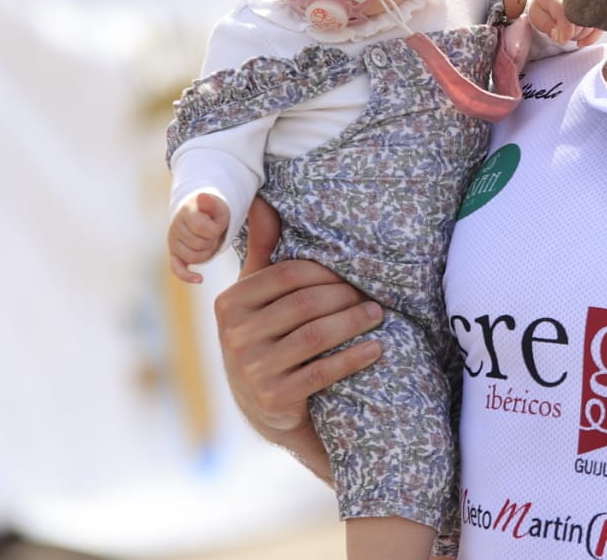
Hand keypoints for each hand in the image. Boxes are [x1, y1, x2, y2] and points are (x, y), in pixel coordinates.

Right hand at [168, 191, 230, 282]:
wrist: (201, 214)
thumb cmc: (212, 211)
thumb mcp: (217, 204)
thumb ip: (211, 202)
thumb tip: (202, 196)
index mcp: (186, 212)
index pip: (204, 229)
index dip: (216, 229)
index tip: (218, 223)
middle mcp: (175, 227)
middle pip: (200, 245)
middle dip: (212, 241)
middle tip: (213, 232)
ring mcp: (173, 242)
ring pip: (194, 257)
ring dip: (207, 252)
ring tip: (208, 240)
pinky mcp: (174, 254)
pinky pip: (177, 269)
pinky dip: (187, 276)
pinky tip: (200, 279)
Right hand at [215, 196, 381, 449]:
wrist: (262, 406)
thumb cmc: (265, 336)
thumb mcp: (256, 295)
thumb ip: (261, 250)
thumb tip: (262, 201)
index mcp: (230, 302)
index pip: (288, 275)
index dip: (326, 271)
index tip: (352, 272)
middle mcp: (234, 335)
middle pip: (305, 304)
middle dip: (345, 295)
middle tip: (372, 292)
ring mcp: (252, 369)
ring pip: (316, 335)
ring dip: (354, 321)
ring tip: (377, 313)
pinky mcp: (274, 397)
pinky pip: (322, 371)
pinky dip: (353, 357)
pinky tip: (376, 348)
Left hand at [528, 0, 603, 46]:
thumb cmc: (544, 7)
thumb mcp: (536, 15)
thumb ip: (546, 25)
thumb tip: (558, 36)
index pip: (568, 18)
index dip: (566, 33)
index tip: (561, 40)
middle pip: (581, 22)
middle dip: (572, 34)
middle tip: (562, 34)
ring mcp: (589, 0)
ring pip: (591, 25)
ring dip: (580, 36)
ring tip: (569, 33)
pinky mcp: (597, 8)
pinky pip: (600, 27)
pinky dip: (591, 38)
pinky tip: (581, 42)